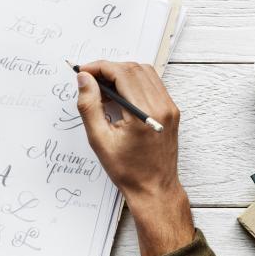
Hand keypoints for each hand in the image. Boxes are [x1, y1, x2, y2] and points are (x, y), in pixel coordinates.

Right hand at [76, 61, 193, 255]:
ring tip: (102, 89)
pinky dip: (134, 82)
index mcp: (144, 113)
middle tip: (89, 80)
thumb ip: (89, 106)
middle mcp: (162, 105)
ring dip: (122, 73)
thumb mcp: (99, 140)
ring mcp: (170, 107)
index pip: (122, 73)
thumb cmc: (128, 170)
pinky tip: (119, 96)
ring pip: (145, 73)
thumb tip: (84, 79)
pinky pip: (153, 84)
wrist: (154, 188)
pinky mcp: (172, 110)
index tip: (83, 71)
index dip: (100, 67)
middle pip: (134, 69)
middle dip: (109, 68)